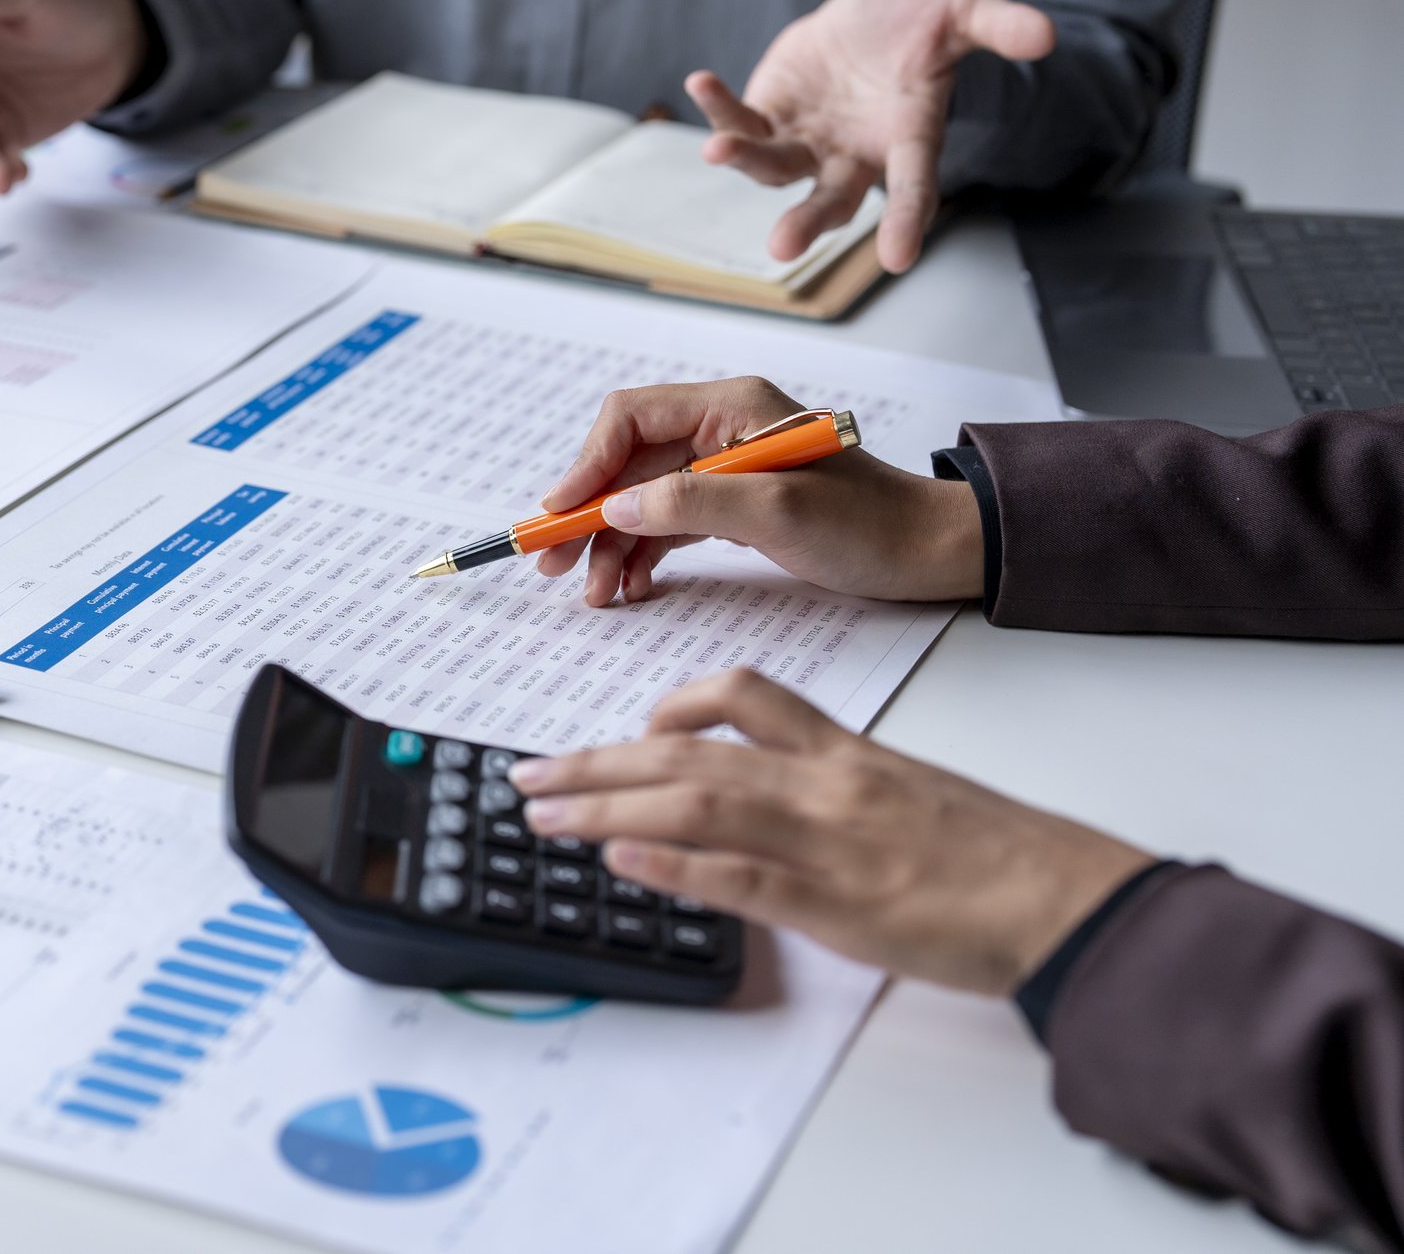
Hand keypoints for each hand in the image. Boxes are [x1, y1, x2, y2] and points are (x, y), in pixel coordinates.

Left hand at [509, 671, 1153, 994]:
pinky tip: (618, 861)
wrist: (1073, 900)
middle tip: (530, 774)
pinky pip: (738, 877)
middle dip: (599, 762)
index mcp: (847, 751)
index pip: (744, 698)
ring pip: (695, 804)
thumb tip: (771, 805)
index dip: (672, 707)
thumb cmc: (1005, 856)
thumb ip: (840, 790)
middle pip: (689, 753)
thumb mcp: (914, 796)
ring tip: (544, 812)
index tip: (626, 731)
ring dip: (607, 806)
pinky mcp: (838, 905)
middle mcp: (825, 783)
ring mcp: (827, 841)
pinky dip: (671, 866)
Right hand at [534, 376, 983, 605]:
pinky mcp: (734, 506)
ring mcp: (725, 468)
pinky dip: (643, 556)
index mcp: (731, 405)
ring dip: (612, 545)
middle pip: (626, 463)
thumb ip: (692, 502)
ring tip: (596, 594)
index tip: (560, 516)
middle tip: (553, 564)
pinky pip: (668, 524)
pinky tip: (630, 587)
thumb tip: (616, 508)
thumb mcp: (779, 512)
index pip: (630, 418)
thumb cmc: (871, 525)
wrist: (930, 554)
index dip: (586, 466)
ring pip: (642, 500)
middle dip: (587, 514)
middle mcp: (721, 428)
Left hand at [689, 0, 1055, 274]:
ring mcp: (808, 140)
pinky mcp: (771, 115)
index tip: (897, 260)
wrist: (872, 15)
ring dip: (746, 160)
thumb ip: (999, 26)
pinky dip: (720, 109)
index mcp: (908, 138)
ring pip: (775, 167)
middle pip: (831, 199)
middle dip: (808, 222)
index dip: (907, 221)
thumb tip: (1046, 33)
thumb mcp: (966, 12)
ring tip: (717, 152)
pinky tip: (700, 81)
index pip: (914, 187)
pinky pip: (742, 121)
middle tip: (783, 247)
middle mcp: (854, 154)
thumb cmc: (924, 22)